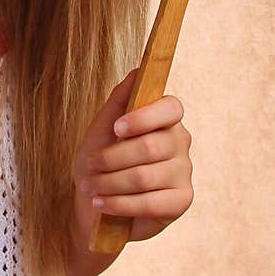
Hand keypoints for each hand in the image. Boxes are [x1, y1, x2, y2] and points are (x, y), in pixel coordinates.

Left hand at [72, 67, 193, 242]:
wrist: (94, 204)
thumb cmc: (99, 163)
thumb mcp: (101, 129)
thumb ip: (119, 100)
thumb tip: (138, 71)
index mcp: (165, 119)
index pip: (171, 108)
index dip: (144, 117)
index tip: (116, 128)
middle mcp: (180, 142)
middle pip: (150, 146)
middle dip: (111, 158)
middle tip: (90, 166)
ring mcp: (184, 172)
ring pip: (145, 176)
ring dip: (110, 183)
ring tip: (91, 187)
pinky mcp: (182, 201)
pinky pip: (150, 203)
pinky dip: (119, 204)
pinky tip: (101, 204)